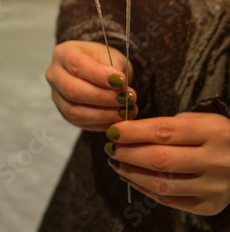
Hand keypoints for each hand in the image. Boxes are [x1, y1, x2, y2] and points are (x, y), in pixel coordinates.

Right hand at [46, 40, 137, 130]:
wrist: (98, 70)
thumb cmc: (104, 60)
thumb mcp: (112, 55)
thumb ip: (115, 68)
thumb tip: (120, 86)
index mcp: (64, 53)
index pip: (77, 64)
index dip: (99, 75)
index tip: (121, 81)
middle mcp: (55, 74)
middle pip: (73, 90)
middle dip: (103, 97)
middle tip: (126, 98)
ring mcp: (57, 96)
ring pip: (75, 111)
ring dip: (104, 114)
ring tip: (125, 110)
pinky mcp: (64, 113)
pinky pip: (81, 123)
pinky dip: (102, 123)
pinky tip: (118, 118)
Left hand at [105, 112, 229, 215]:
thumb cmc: (214, 135)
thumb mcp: (198, 120)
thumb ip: (167, 127)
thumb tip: (128, 132)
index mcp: (211, 132)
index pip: (164, 132)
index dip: (134, 132)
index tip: (113, 130)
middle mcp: (214, 161)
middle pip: (160, 159)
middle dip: (128, 153)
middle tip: (111, 147)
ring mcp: (212, 187)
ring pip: (162, 184)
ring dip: (132, 173)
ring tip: (117, 162)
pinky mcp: (208, 205)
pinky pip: (169, 200)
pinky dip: (145, 189)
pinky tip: (133, 177)